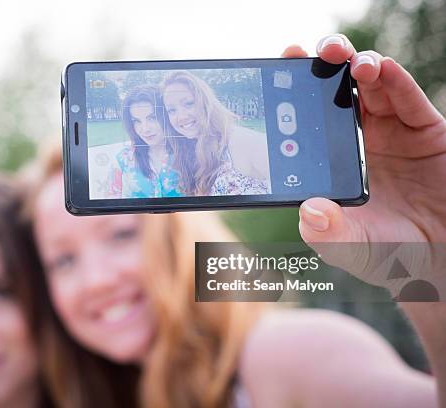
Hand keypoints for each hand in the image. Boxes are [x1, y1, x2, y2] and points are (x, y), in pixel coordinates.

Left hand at [282, 35, 445, 293]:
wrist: (439, 257)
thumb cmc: (388, 252)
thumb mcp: (350, 247)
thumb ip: (328, 233)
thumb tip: (310, 212)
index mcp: (329, 160)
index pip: (305, 119)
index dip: (289, 95)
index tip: (271, 75)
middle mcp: (355, 138)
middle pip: (333, 91)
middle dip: (317, 67)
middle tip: (299, 55)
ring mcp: (390, 130)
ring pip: (368, 84)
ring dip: (354, 65)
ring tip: (343, 60)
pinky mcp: (424, 128)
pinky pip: (406, 97)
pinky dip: (393, 78)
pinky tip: (379, 68)